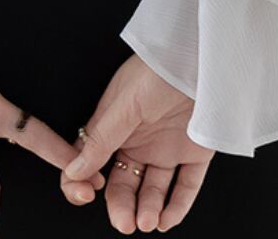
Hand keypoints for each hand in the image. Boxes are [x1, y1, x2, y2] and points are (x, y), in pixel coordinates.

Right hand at [61, 53, 214, 232]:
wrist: (203, 55)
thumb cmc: (159, 67)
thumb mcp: (124, 102)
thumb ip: (101, 138)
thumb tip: (74, 170)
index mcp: (115, 126)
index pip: (91, 163)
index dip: (83, 181)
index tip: (86, 194)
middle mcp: (139, 140)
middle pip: (123, 184)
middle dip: (121, 207)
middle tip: (124, 222)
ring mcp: (167, 146)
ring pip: (153, 189)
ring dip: (148, 210)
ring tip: (147, 221)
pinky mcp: (196, 150)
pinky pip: (186, 185)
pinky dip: (177, 206)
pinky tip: (167, 219)